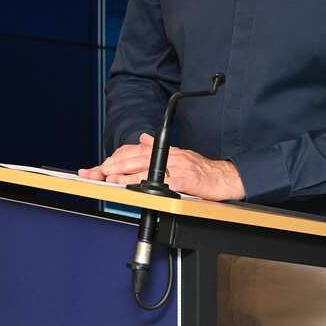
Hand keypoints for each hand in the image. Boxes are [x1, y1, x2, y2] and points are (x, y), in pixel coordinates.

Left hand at [80, 133, 245, 200]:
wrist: (227, 177)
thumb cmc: (203, 170)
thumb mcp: (180, 155)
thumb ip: (158, 148)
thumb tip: (142, 138)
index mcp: (166, 151)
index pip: (136, 152)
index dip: (117, 158)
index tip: (101, 165)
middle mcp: (170, 156)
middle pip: (137, 158)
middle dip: (115, 165)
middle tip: (98, 171)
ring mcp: (178, 168)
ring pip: (147, 168)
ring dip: (126, 173)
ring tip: (110, 178)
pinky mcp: (186, 181)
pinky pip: (165, 183)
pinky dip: (151, 185)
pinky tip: (138, 187)